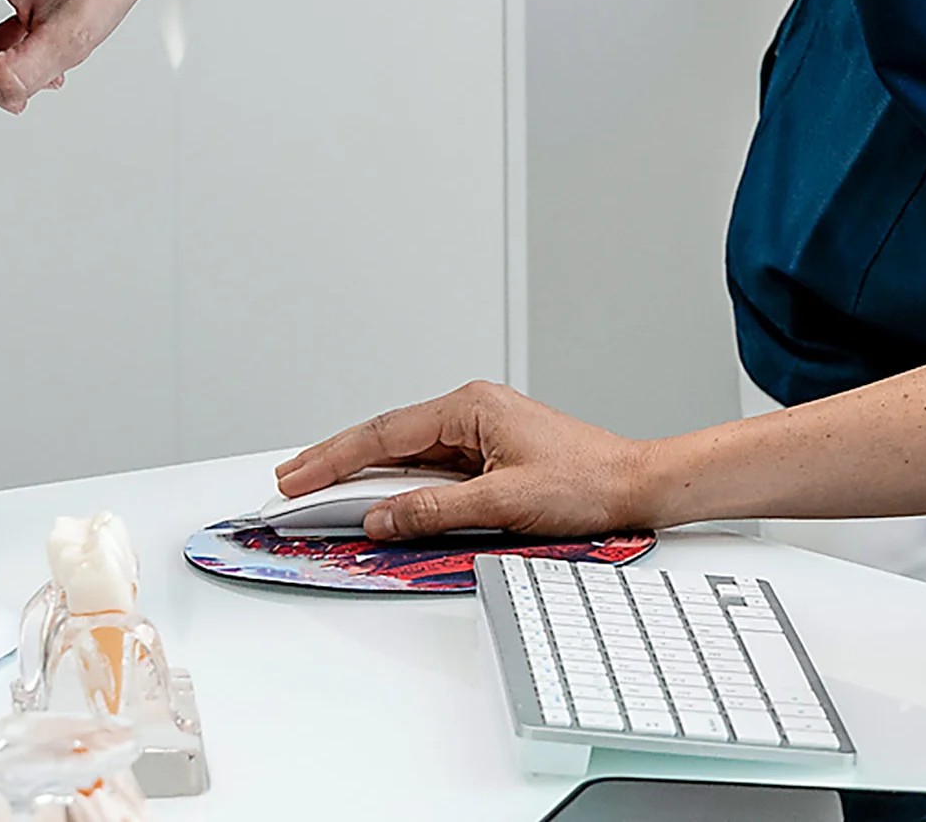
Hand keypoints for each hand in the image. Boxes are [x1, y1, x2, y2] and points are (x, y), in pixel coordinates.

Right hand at [275, 381, 653, 540]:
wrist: (636, 484)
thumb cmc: (587, 484)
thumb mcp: (503, 503)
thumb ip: (434, 510)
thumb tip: (380, 517)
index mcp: (470, 407)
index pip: (383, 434)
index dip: (333, 460)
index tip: (296, 479)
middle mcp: (471, 411)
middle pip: (386, 436)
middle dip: (335, 460)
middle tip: (290, 482)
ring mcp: (480, 431)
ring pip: (405, 450)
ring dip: (364, 471)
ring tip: (319, 489)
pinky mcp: (489, 453)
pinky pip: (428, 465)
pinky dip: (396, 480)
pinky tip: (376, 496)